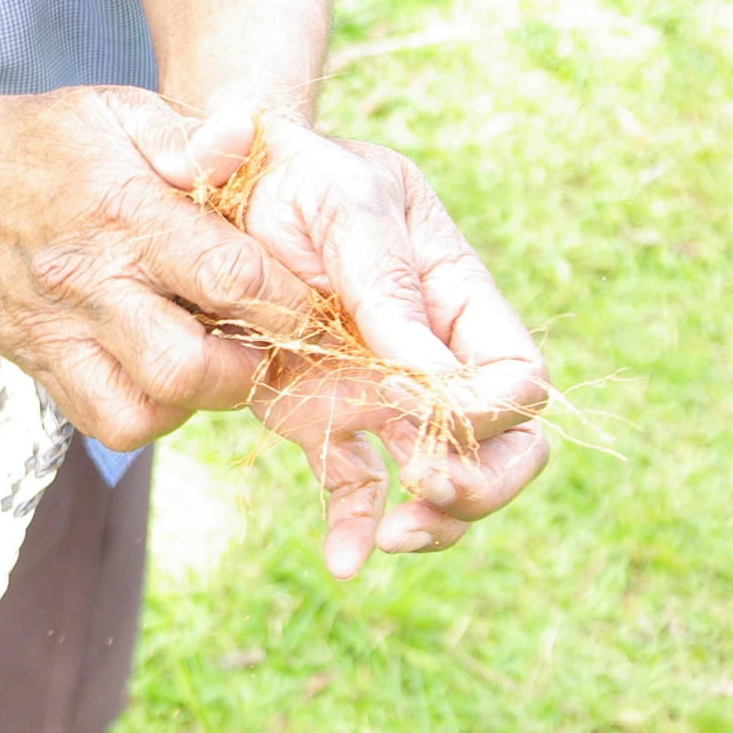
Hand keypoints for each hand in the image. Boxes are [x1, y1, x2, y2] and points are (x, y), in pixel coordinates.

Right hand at [0, 88, 314, 450]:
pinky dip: (149, 412)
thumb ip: (189, 134)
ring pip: (143, 412)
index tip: (313, 305)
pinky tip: (166, 375)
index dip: (288, 302)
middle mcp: (87, 283)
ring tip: (215, 362)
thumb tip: (246, 138)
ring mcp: (56, 333)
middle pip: (187, 367)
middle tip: (265, 345)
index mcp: (123, 213)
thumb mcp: (120, 111)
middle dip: (248, 369)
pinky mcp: (36, 364)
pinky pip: (103, 422)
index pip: (229, 277)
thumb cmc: (52, 141)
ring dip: (197, 400)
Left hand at [176, 112, 551, 577]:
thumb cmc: (291, 172)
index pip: (517, 374)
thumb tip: (426, 367)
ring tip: (394, 533)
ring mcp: (380, 393)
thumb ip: (384, 276)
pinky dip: (358, 527)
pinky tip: (345, 560)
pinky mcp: (322, 417)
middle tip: (432, 486)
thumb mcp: (340, 200)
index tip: (433, 409)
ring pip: (447, 478)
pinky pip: (360, 485)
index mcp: (456, 296)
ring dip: (439, 519)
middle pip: (508, 444)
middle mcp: (431, 356)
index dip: (492, 408)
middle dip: (486, 480)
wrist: (215, 187)